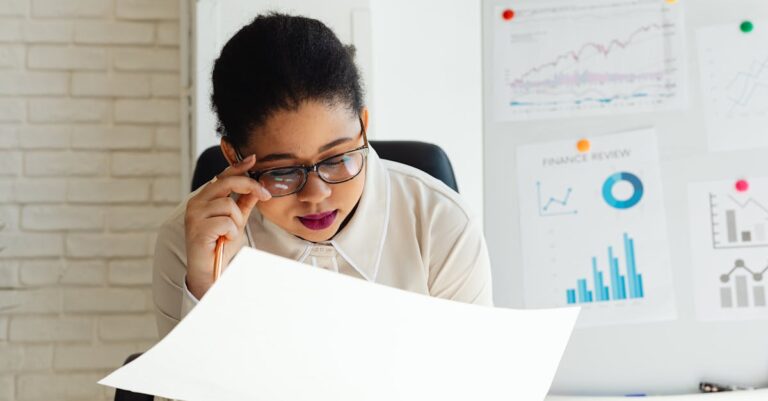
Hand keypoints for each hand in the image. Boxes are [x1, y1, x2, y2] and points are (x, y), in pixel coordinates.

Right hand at [184, 154, 270, 298]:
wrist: (209, 269)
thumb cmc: (220, 244)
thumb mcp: (237, 220)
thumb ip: (244, 203)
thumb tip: (256, 187)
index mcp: (204, 198)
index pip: (222, 176)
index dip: (238, 167)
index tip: (253, 159)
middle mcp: (196, 202)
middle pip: (227, 182)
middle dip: (250, 186)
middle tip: (266, 194)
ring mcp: (194, 215)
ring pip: (229, 205)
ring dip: (237, 221)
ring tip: (230, 233)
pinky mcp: (198, 228)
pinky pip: (226, 222)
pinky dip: (232, 232)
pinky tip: (224, 240)